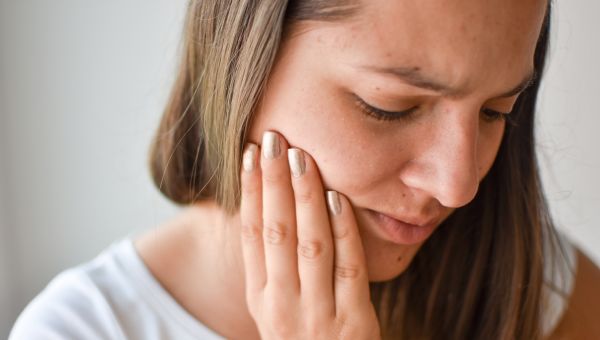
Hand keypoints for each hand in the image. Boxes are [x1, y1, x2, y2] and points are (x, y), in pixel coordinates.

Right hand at [239, 131, 380, 339]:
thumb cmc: (305, 335)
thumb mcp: (277, 306)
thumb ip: (273, 263)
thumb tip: (266, 204)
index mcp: (260, 296)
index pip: (250, 234)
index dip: (249, 191)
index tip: (250, 153)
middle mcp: (281, 304)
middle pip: (275, 231)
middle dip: (273, 182)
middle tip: (274, 139)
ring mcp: (317, 314)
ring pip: (308, 244)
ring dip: (305, 197)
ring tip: (301, 157)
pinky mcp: (353, 322)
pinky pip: (347, 267)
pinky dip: (342, 230)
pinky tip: (336, 198)